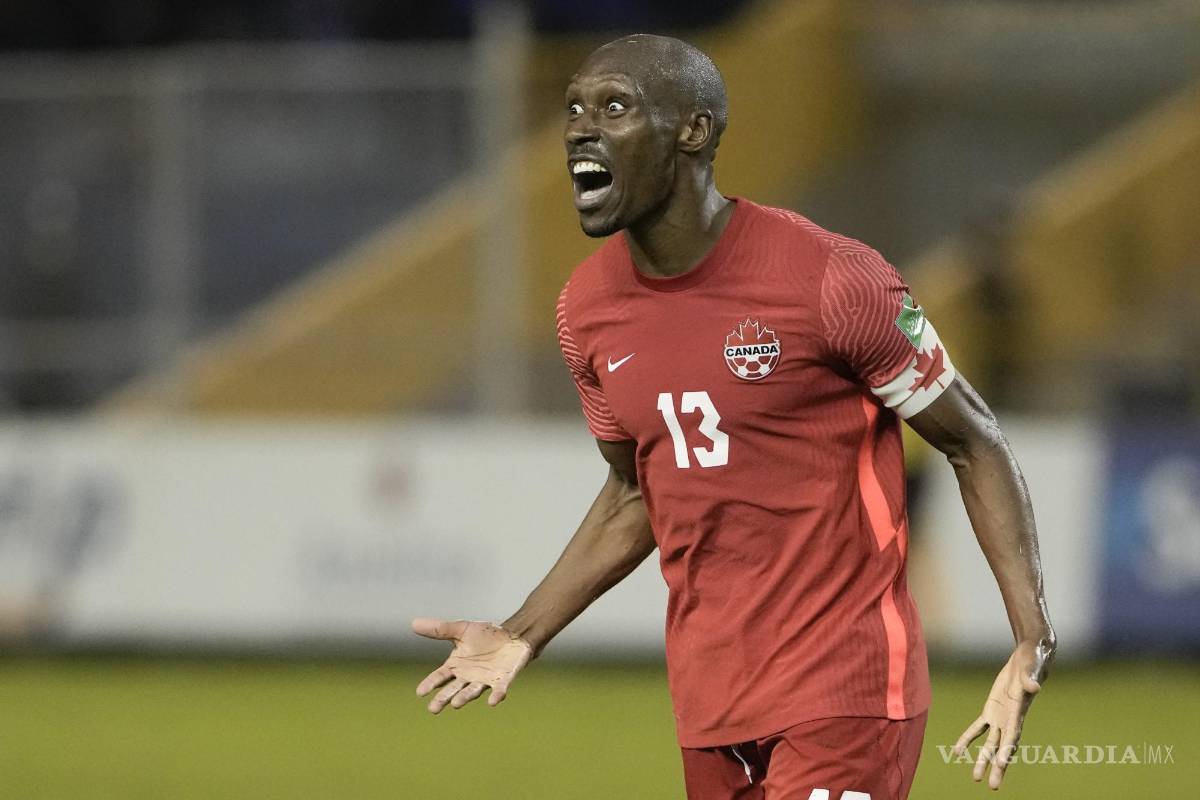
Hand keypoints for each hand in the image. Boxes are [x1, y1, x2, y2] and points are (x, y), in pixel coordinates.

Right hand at [412, 618, 532, 713]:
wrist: (512, 636)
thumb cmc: (485, 635)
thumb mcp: (461, 630)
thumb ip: (440, 629)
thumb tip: (413, 623)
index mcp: (456, 666)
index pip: (440, 676)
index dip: (430, 683)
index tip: (420, 692)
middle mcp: (468, 677)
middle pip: (453, 689)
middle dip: (444, 698)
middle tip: (433, 709)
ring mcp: (485, 680)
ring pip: (472, 692)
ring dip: (465, 697)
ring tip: (455, 703)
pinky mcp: (502, 681)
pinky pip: (499, 691)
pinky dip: (496, 696)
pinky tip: (493, 701)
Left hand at [953, 637, 1053, 789]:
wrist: (1029, 657)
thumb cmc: (1033, 660)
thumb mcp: (1032, 667)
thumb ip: (1031, 678)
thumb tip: (1034, 687)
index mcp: (1019, 711)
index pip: (1013, 735)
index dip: (1007, 749)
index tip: (1002, 764)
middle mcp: (1011, 719)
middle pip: (1003, 747)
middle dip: (998, 767)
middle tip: (993, 786)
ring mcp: (1001, 717)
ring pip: (990, 743)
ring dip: (983, 760)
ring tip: (975, 778)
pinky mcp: (991, 710)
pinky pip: (978, 728)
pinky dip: (968, 739)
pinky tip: (957, 752)